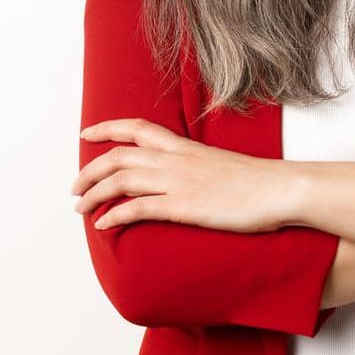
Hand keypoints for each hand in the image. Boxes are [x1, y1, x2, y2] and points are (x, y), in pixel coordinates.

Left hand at [73, 118, 301, 232]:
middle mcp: (175, 160)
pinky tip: (103, 226)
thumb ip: (196, 166)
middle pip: (118, 156)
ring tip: (80, 208)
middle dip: (89, 171)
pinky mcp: (183, 206)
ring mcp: (178, 182)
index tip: (86, 133)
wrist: (279, 189)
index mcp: (184, 147)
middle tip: (75, 187)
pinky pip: (138, 208)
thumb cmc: (257, 182)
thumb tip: (185, 177)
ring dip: (94, 194)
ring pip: (120, 180)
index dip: (107, 128)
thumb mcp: (220, 164)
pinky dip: (115, 215)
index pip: (137, 128)